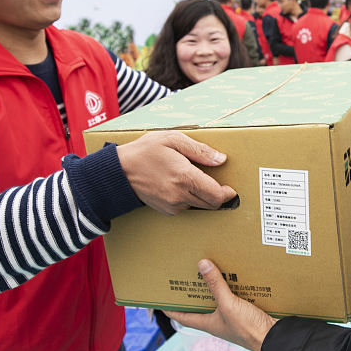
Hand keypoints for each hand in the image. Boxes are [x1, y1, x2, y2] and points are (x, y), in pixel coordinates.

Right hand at [117, 131, 237, 214]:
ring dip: (202, 196)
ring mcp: (172, 205)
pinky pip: (186, 207)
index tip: (230, 188)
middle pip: (211, 204)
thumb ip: (200, 150)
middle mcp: (180, 195)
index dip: (227, 193)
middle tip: (217, 183)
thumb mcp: (173, 140)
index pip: (216, 195)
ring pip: (199, 205)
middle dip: (217, 195)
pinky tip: (180, 185)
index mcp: (185, 177)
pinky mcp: (166, 210)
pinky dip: (189, 198)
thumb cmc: (145, 151)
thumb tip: (221, 159)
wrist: (120, 171)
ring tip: (192, 178)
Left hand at [166, 259, 277, 350]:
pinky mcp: (245, 312)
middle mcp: (217, 320)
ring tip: (206, 269)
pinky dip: (230, 287)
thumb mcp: (228, 304)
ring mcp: (231, 316)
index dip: (169, 308)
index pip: (182, 316)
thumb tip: (201, 265)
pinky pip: (233, 297)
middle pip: (199, 305)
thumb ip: (215, 285)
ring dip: (212, 287)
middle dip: (192, 291)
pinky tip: (232, 275)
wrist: (275, 338)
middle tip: (184, 274)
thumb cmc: (248, 329)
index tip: (160, 297)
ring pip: (216, 300)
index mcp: (208, 323)